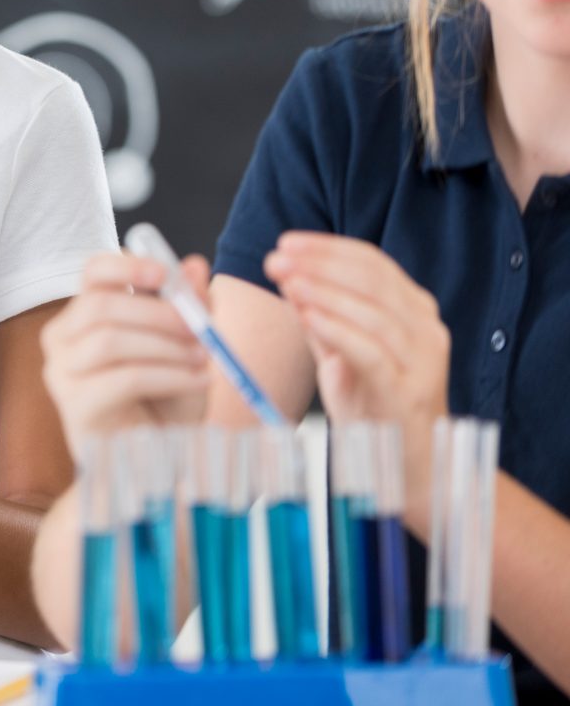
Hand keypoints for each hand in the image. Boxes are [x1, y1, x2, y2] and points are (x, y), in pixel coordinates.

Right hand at [40, 252, 212, 452]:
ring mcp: (61, 373)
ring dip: (165, 346)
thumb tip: (196, 267)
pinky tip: (197, 381)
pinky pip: (122, 378)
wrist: (159, 464)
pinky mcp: (74, 407)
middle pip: (99, 305)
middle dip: (157, 311)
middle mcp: (61, 339)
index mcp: (85, 314)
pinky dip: (169, 375)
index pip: (93, 272)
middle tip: (200, 326)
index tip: (168, 274)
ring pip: (109, 340)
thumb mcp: (187, 349)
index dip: (129, 264)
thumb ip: (191, 309)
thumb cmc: (166, 404)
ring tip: (203, 359)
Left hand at [264, 232, 448, 426]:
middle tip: (278, 258)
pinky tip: (308, 316)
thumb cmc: (371, 405)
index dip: (327, 248)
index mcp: (413, 310)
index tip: (286, 242)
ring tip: (289, 280)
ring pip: (374, 313)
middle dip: (321, 264)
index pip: (372, 263)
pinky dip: (338, 329)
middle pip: (373, 281)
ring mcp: (422, 361)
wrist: (402, 464)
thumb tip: (286, 273)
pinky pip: (372, 352)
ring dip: (325, 291)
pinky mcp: (408, 392)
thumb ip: (317, 314)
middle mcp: (426, 329)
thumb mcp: (340, 351)